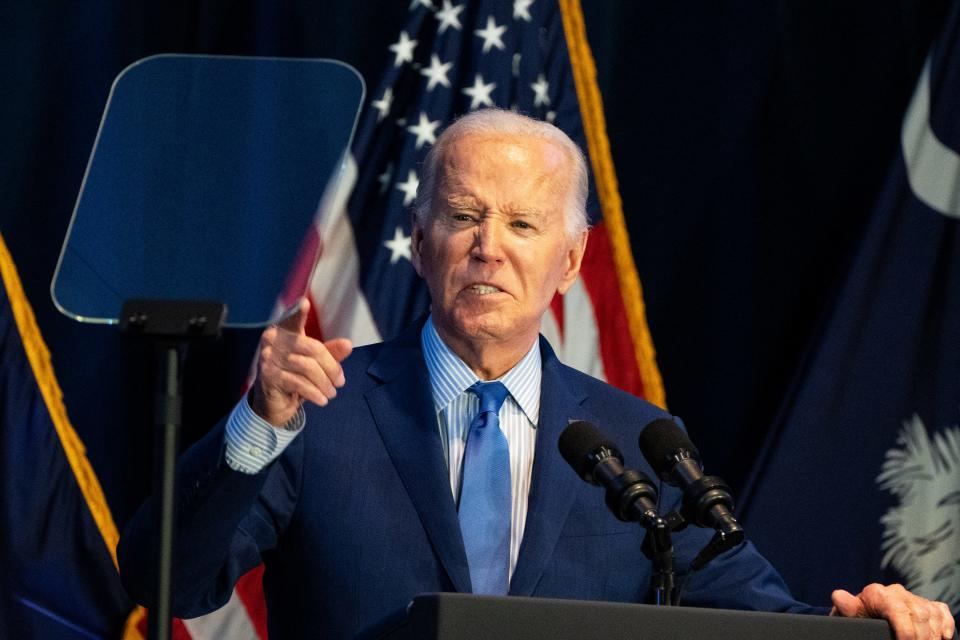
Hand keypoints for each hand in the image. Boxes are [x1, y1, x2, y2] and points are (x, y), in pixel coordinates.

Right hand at [251, 298, 352, 426]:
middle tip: (340, 382)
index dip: (298, 312)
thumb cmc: (295, 379)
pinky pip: (298, 382)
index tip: (304, 303)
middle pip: (312, 348)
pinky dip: (314, 392)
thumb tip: (348, 344)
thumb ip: (330, 353)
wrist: (274, 405)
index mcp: (284, 331)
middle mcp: (273, 340)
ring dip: (324, 383)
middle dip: (331, 367)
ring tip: (332, 393)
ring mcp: (268, 358)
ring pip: (307, 367)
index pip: (293, 319)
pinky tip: (322, 400)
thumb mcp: (314, 364)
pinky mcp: (268, 376)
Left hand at [831, 584, 954, 639]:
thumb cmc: (857, 618)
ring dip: (932, 635)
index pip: (898, 610)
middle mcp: (897, 592)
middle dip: (920, 637)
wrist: (864, 615)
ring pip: (931, 615)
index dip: (905, 631)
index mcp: (878, 593)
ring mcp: (913, 597)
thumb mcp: (849, 615)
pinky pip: (941, 611)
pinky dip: (945, 625)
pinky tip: (941, 637)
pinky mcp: (926, 604)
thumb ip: (846, 607)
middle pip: (919, 615)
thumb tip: (838, 596)